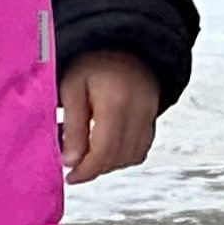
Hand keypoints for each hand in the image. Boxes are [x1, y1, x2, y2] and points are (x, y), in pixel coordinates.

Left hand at [60, 49, 161, 183]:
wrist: (128, 47)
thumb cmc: (96, 62)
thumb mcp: (72, 87)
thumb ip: (73, 125)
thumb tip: (71, 160)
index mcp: (115, 104)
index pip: (103, 151)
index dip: (86, 170)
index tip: (70, 176)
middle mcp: (137, 115)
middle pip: (117, 158)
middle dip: (94, 169)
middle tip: (74, 167)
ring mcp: (148, 119)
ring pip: (130, 158)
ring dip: (108, 164)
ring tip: (88, 156)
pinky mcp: (152, 122)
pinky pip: (140, 150)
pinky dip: (122, 157)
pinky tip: (106, 150)